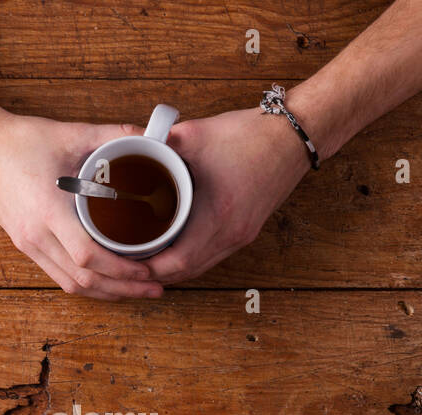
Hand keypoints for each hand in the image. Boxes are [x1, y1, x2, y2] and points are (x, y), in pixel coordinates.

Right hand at [0, 111, 164, 300]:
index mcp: (48, 212)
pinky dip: (85, 283)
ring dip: (105, 292)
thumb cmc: (18, 140)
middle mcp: (36, 236)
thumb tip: (149, 136)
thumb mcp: (68, 133)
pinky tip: (105, 281)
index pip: (88, 257)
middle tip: (155, 288)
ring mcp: (28, 244)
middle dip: (123, 289)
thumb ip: (111, 134)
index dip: (121, 269)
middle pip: (84, 280)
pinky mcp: (24, 244)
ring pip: (71, 284)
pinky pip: (58, 276)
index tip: (148, 270)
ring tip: (135, 290)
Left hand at [144, 108, 313, 283]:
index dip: (150, 268)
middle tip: (129, 264)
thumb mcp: (197, 134)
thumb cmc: (252, 135)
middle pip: (189, 271)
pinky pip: (214, 256)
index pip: (178, 260)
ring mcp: (244, 235)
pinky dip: (192, 259)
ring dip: (174, 269)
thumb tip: (131, 146)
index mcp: (218, 215)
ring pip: (202, 267)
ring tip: (146, 260)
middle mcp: (233, 233)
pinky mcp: (248, 230)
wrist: (294, 136)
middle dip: (157, 273)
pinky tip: (176, 249)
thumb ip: (161, 142)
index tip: (127, 263)